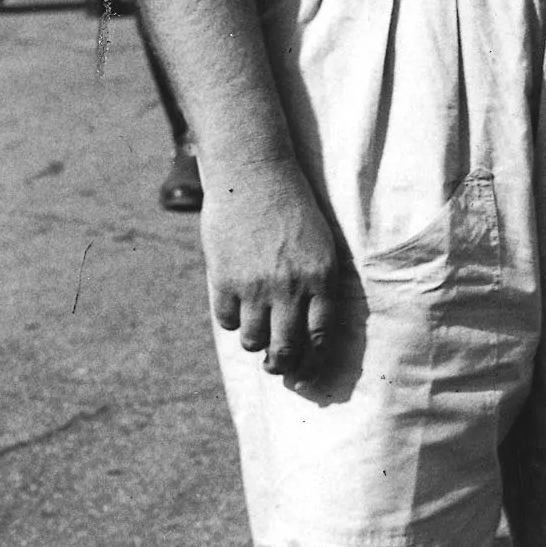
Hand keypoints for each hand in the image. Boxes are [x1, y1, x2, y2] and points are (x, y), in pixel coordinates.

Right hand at [200, 155, 347, 378]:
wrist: (254, 175)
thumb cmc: (292, 207)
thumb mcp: (319, 243)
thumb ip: (313, 282)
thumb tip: (307, 325)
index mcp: (322, 279)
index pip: (320, 337)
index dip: (312, 361)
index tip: (306, 371)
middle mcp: (291, 288)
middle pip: (286, 348)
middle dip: (281, 366)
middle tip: (276, 367)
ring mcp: (255, 286)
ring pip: (253, 340)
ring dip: (254, 342)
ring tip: (255, 335)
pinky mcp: (224, 279)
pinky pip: (225, 320)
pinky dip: (229, 319)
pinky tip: (234, 307)